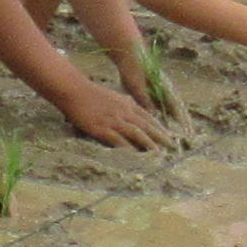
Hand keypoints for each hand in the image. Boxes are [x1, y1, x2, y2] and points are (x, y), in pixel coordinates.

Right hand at [52, 86, 166, 155]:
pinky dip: (128, 149)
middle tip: (172, 146)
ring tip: (159, 154)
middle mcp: (124, 112)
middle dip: (161, 136)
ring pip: (137, 133)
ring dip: (149, 144)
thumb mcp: (112, 96)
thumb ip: (123, 103)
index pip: (147, 117)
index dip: (159, 127)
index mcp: (126, 103)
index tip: (168, 135)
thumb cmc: (89, 93)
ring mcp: (114, 120)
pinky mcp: (102, 128)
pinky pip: (119, 140)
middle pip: (146, 125)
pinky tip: (135, 156)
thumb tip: (131, 108)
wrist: (74, 90)